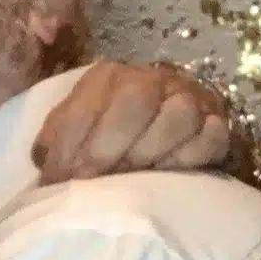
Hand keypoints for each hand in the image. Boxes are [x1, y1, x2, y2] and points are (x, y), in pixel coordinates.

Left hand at [31, 59, 229, 184]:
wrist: (159, 136)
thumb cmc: (106, 140)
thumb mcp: (72, 135)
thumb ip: (54, 143)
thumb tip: (44, 163)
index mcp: (107, 78)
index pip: (85, 106)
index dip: (69, 147)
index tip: (60, 181)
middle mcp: (149, 78)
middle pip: (135, 98)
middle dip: (109, 145)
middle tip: (96, 181)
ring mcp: (188, 97)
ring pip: (178, 113)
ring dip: (150, 150)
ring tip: (133, 177)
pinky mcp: (216, 122)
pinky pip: (211, 135)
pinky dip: (190, 155)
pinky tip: (170, 172)